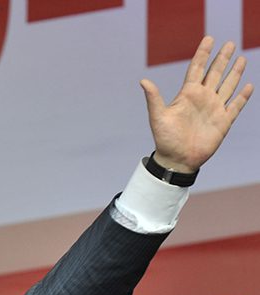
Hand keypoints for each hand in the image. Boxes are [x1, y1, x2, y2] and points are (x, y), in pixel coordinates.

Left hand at [141, 36, 252, 172]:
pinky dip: (243, 96)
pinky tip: (248, 86)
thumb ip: (153, 98)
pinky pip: (235, 105)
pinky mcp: (223, 122)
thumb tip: (143, 81)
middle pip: (215, 73)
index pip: (197, 68)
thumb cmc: (165, 139)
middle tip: (229, 43)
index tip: (209, 38)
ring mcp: (214, 109)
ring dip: (234, 73)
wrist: (177, 159)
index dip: (203, 54)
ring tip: (241, 58)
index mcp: (187, 94)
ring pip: (227, 86)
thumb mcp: (158, 117)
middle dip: (222, 58)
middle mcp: (202, 99)